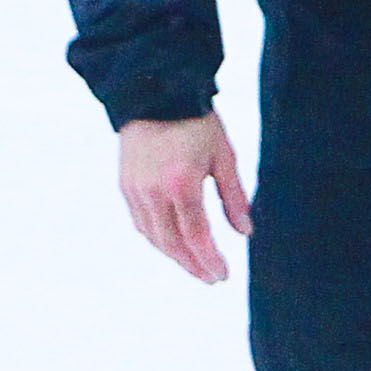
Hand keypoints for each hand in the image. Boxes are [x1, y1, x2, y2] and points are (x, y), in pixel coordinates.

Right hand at [119, 112, 251, 283]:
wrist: (155, 92)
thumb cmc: (196, 122)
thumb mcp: (224, 156)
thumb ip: (234, 197)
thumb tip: (245, 232)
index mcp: (182, 184)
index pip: (196, 236)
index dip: (209, 261)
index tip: (222, 275)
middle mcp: (154, 191)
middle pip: (172, 244)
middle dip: (192, 265)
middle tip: (211, 278)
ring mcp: (135, 190)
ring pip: (154, 237)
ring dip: (174, 255)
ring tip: (194, 264)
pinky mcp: (125, 185)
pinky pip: (141, 223)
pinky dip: (158, 238)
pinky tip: (173, 242)